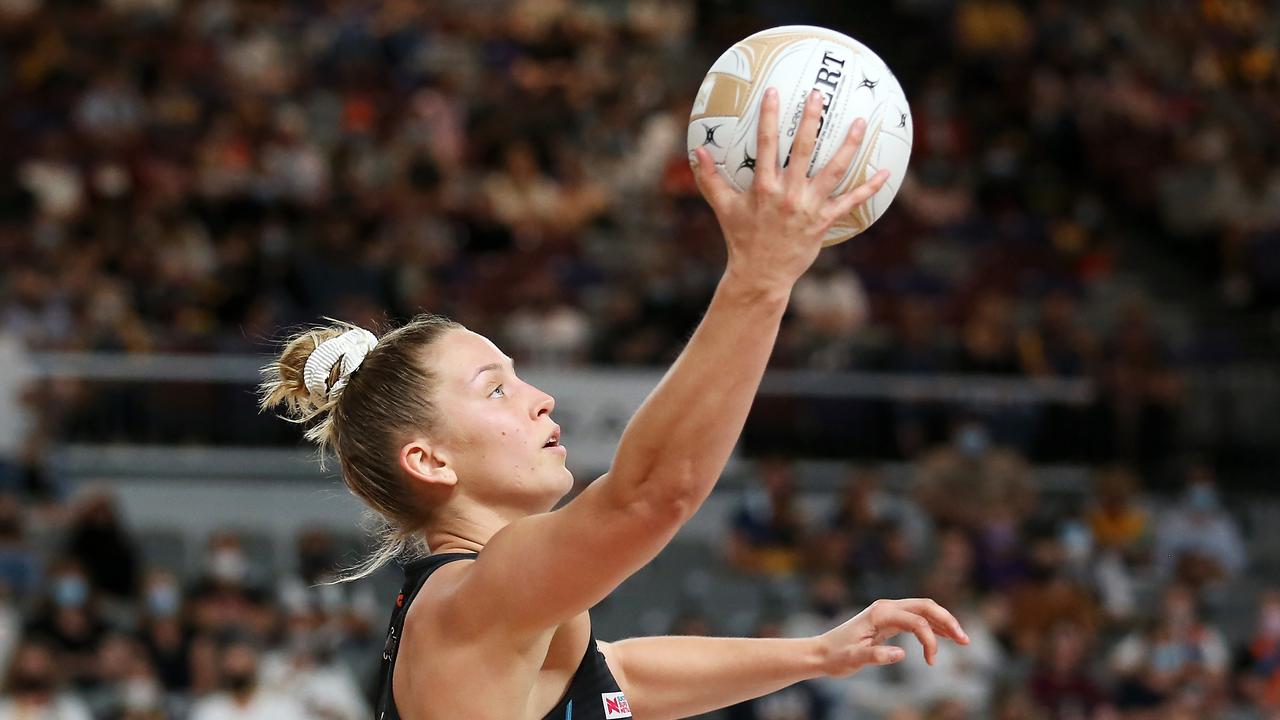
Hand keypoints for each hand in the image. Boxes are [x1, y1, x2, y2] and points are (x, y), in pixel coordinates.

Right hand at [692, 87, 889, 293]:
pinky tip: (885, 172)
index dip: (769, 117)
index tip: (774, 92)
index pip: (766, 145)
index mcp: (763, 187)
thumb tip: (697, 151)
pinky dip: (868, 188)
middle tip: (820, 95)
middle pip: (803, 150)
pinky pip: (850, 202)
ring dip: (848, 145)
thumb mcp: (723, 207)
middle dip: (811, 120)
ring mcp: (808, 207)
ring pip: (833, 170)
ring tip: (861, 122)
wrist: (761, 274)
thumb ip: (710, 178)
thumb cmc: (741, 238)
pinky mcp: (824, 222)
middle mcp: (788, 194)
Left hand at [815, 598, 969, 676]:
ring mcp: (888, 611)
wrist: (821, 652)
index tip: (932, 662)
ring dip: (944, 622)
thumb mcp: (853, 658)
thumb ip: (875, 655)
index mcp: (880, 613)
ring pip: (924, 610)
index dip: (930, 640)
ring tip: (962, 640)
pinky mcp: (889, 620)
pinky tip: (945, 636)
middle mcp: (887, 607)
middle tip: (965, 640)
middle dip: (948, 621)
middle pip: (926, 606)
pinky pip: (916, 618)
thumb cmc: (836, 656)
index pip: (916, 621)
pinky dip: (933, 625)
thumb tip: (901, 654)